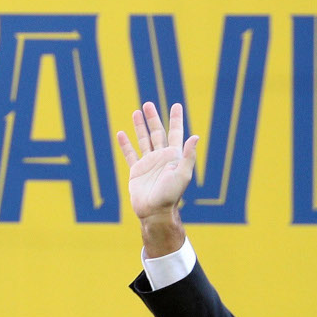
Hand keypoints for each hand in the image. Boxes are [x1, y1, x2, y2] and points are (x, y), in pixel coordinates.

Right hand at [116, 102, 198, 220]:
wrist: (155, 212)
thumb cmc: (171, 195)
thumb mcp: (183, 174)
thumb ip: (188, 156)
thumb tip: (195, 136)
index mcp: (174, 156)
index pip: (176, 133)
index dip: (176, 119)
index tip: (176, 105)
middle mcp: (161, 157)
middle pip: (157, 133)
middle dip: (153, 118)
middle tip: (148, 104)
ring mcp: (149, 163)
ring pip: (143, 140)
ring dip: (140, 126)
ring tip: (136, 112)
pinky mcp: (137, 171)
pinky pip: (130, 154)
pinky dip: (125, 144)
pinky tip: (121, 134)